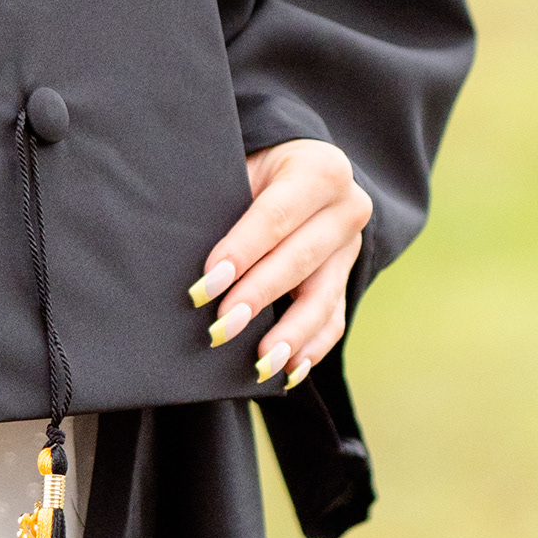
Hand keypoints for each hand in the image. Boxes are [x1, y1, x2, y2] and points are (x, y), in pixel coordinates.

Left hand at [196, 139, 367, 390]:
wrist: (293, 165)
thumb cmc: (252, 167)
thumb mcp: (241, 166)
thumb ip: (225, 203)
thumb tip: (186, 256)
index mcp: (320, 170)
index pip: (275, 217)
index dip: (240, 253)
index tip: (205, 285)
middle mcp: (346, 207)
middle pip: (299, 260)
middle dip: (257, 298)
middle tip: (220, 329)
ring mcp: (351, 247)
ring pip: (322, 297)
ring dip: (289, 335)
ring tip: (259, 364)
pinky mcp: (346, 278)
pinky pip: (334, 319)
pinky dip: (311, 348)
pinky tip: (288, 371)